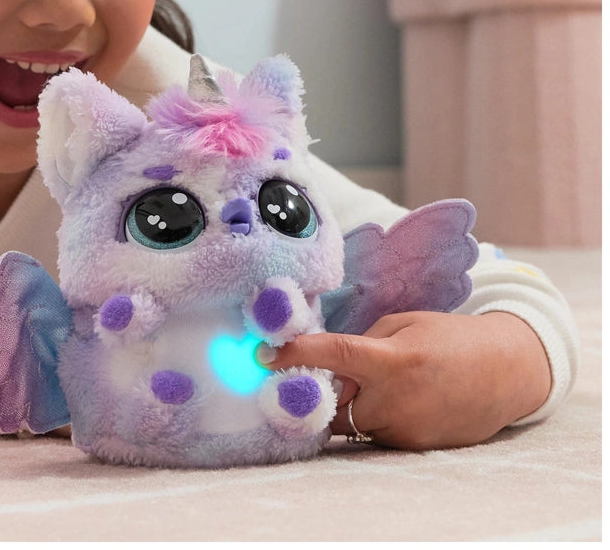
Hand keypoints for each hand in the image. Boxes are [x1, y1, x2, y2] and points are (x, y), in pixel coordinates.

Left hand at [256, 311, 550, 449]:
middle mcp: (397, 401)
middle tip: (330, 372)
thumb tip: (325, 362)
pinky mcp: (415, 448)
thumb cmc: (451, 338)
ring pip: (352, 422)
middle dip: (324, 389)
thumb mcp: (403, 324)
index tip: (264, 355)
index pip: (334, 356)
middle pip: (334, 402)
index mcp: (393, 360)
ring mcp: (406, 431)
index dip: (296, 355)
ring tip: (379, 382)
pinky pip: (375, 434)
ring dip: (351, 403)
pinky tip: (397, 398)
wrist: (507, 372)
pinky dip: (374, 416)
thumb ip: (361, 343)